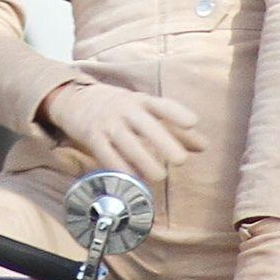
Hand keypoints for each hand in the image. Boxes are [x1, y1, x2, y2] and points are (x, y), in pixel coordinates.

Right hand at [41, 82, 203, 182]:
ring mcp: (108, 124)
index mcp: (141, 101)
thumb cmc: (119, 108)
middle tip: (180, 160)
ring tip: (160, 176)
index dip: (176, 113)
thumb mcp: (145, 110)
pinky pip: (107, 155)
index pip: (161, 105)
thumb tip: (205, 146)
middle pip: (146, 126)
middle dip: (163, 142)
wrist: (74, 99)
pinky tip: (132, 179)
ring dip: (143, 161)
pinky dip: (120, 169)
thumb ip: (175, 128)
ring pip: (127, 143)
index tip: (193, 122)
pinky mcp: (92, 138)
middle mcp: (125, 110)